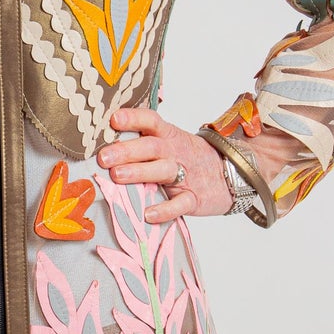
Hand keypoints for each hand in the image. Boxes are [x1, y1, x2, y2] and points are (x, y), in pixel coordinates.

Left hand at [97, 107, 234, 223]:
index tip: (113, 119)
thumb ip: (142, 141)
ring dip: (140, 172)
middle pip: (151, 147)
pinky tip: (148, 214)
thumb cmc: (188, 157)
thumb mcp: (170, 142)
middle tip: (103, 157)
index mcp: (168, 136)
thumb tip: (102, 143)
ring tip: (117, 176)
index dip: (133, 118)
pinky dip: (165, 209)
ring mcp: (186, 175)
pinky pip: (180, 203)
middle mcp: (175, 152)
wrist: (231, 173)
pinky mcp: (194, 198)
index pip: (151, 121)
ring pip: (163, 171)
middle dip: (126, 151)